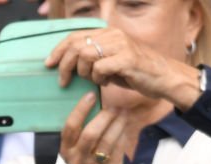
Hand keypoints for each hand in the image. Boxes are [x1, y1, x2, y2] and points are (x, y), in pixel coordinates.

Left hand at [45, 28, 200, 109]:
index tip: (47, 64)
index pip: (75, 36)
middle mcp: (113, 35)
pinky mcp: (127, 59)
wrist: (163, 78)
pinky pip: (100, 68)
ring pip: (86, 56)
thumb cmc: (134, 72)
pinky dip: (98, 79)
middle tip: (64, 81)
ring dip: (84, 73)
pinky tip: (106, 83)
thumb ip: (92, 59)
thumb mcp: (109, 63)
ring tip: (94, 80)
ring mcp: (121, 45)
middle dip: (64, 65)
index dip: (58, 50)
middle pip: (76, 46)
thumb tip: (66, 64)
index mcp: (108, 33)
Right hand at [59, 92, 126, 163]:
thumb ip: (81, 133)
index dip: (80, 109)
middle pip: (91, 133)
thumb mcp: (76, 152)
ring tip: (123, 113)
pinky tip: (125, 127)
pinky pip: (119, 149)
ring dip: (118, 123)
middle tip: (114, 105)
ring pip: (108, 140)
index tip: (91, 95)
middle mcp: (77, 160)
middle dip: (105, 116)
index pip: (70, 127)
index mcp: (66, 151)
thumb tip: (95, 102)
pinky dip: (123, 135)